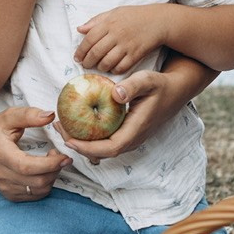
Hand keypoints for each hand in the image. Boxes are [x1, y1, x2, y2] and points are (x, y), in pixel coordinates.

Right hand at [0, 107, 69, 200]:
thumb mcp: (8, 117)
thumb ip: (29, 115)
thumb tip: (50, 115)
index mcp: (1, 154)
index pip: (27, 166)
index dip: (50, 164)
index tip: (64, 156)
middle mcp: (2, 174)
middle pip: (37, 181)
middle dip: (55, 169)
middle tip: (60, 156)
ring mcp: (5, 187)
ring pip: (39, 190)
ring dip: (52, 177)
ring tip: (51, 163)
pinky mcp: (10, 195)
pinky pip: (35, 195)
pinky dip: (45, 185)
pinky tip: (43, 172)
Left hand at [57, 68, 182, 162]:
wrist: (176, 91)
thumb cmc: (160, 85)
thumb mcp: (148, 80)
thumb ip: (132, 86)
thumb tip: (115, 94)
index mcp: (136, 130)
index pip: (110, 148)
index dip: (88, 149)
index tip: (69, 140)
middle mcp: (132, 139)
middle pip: (102, 153)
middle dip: (79, 146)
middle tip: (58, 130)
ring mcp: (130, 138)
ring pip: (103, 149)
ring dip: (82, 143)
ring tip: (63, 127)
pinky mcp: (127, 134)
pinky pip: (106, 142)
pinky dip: (90, 137)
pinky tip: (77, 124)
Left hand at [74, 5, 166, 73]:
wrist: (158, 21)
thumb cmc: (134, 16)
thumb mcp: (114, 13)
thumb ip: (96, 21)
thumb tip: (79, 29)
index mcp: (109, 23)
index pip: (89, 39)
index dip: (81, 50)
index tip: (77, 57)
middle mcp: (117, 34)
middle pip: (96, 52)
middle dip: (88, 61)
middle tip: (85, 65)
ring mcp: (127, 45)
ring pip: (107, 62)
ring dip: (100, 67)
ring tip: (98, 66)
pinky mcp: (136, 54)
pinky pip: (121, 67)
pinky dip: (114, 70)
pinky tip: (112, 68)